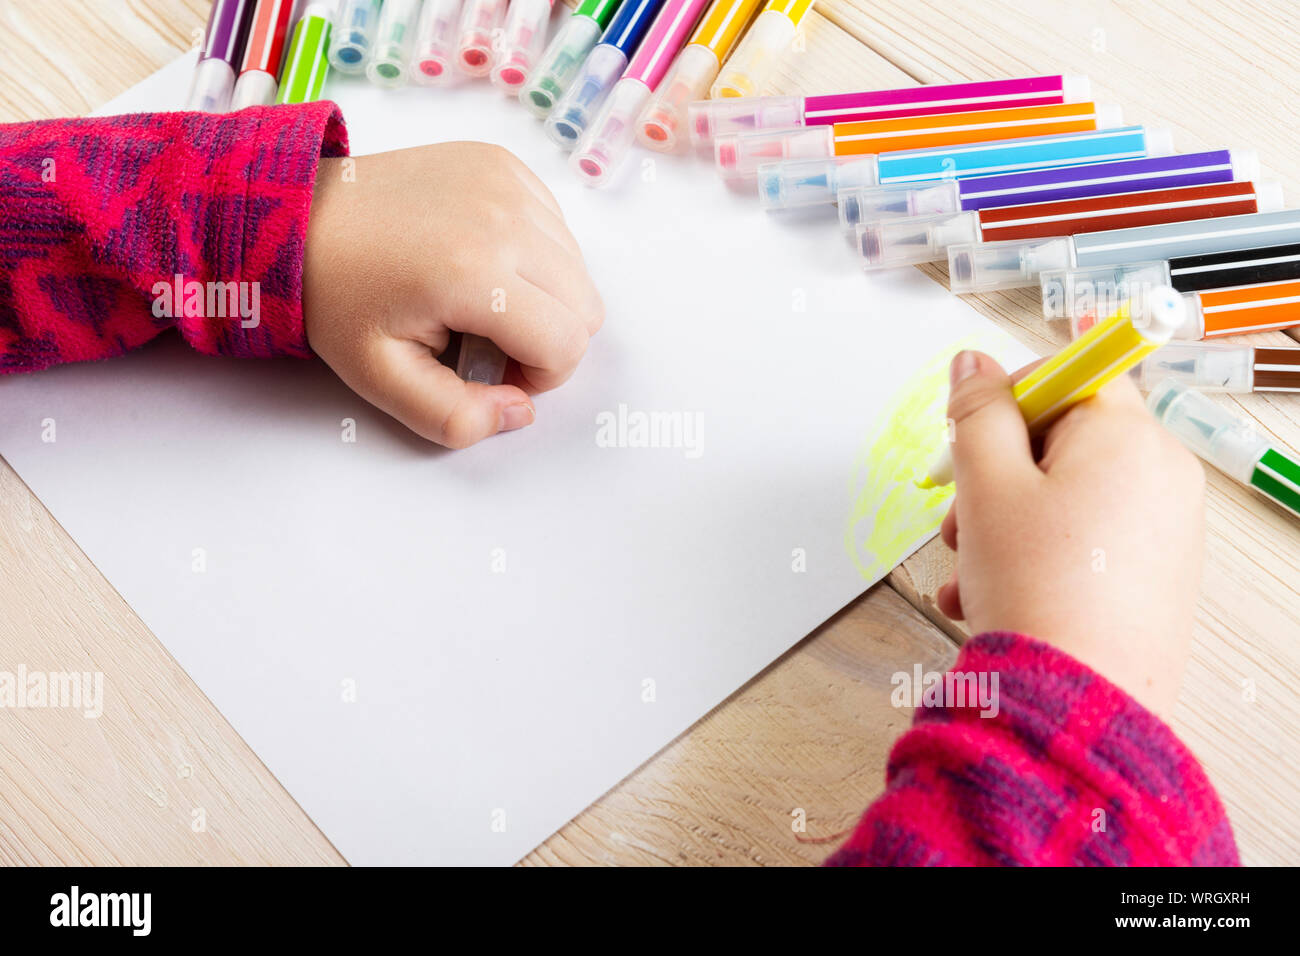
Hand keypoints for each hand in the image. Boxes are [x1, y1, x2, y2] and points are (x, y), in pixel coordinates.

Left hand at [302, 142, 603, 447]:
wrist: (300, 215)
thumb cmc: (339, 296)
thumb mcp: (381, 378)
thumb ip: (453, 418)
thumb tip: (519, 411)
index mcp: (473, 273)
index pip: (566, 344)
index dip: (539, 377)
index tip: (492, 372)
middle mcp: (503, 218)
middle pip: (586, 307)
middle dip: (548, 340)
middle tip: (487, 341)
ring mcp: (506, 183)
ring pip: (578, 269)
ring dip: (544, 298)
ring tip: (481, 300)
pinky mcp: (503, 164)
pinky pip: (557, 228)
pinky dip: (534, 255)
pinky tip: (479, 260)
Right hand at [935, 350, 1204, 716]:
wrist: (1075, 704)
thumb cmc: (1035, 591)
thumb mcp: (986, 485)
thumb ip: (979, 413)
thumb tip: (975, 365)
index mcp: (1129, 438)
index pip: (1075, 371)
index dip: (1013, 391)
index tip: (973, 424)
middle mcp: (1162, 476)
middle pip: (1066, 438)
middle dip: (998, 469)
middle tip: (958, 509)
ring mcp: (1165, 530)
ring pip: (1067, 495)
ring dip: (1004, 520)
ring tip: (968, 568)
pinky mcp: (1156, 577)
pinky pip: (1086, 540)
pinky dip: (1036, 555)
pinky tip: (989, 596)